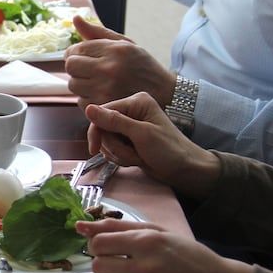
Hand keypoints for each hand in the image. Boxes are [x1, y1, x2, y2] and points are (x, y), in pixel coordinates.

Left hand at [64, 16, 176, 109]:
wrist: (164, 94)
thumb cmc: (142, 66)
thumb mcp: (125, 45)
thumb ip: (98, 33)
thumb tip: (75, 18)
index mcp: (115, 50)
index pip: (76, 49)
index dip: (74, 52)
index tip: (80, 56)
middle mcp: (109, 69)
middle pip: (71, 66)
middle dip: (75, 67)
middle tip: (85, 68)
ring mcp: (106, 90)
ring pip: (73, 84)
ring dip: (80, 82)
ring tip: (96, 81)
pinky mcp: (104, 106)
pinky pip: (80, 101)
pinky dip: (86, 97)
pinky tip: (100, 94)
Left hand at [77, 218, 252, 272]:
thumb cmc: (187, 256)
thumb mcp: (158, 233)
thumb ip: (117, 227)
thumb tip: (79, 226)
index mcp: (148, 242)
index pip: (97, 244)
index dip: (98, 247)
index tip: (109, 250)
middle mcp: (146, 267)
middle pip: (97, 266)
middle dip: (105, 265)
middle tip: (121, 266)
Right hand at [84, 91, 220, 195]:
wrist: (185, 170)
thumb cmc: (169, 150)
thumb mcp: (141, 134)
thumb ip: (114, 121)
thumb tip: (88, 108)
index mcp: (136, 102)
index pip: (101, 113)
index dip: (96, 132)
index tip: (95, 149)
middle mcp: (131, 111)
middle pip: (103, 129)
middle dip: (114, 146)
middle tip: (132, 154)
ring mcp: (130, 127)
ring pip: (106, 141)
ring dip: (118, 154)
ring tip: (137, 157)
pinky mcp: (129, 140)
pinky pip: (113, 148)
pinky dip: (121, 157)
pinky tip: (136, 160)